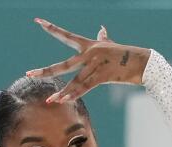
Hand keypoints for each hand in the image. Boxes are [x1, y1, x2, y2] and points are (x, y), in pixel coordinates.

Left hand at [26, 18, 150, 103]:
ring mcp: (95, 65)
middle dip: (45, 71)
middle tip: (28, 74)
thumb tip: (101, 28)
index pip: (66, 36)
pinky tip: (65, 100)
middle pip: (63, 65)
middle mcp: (89, 53)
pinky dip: (75, 94)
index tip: (37, 21)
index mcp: (88, 45)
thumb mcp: (111, 45)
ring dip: (63, 92)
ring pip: (74, 82)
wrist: (142, 62)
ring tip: (50, 100)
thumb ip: (104, 37)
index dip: (51, 28)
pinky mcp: (103, 76)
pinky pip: (86, 87)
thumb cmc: (125, 54)